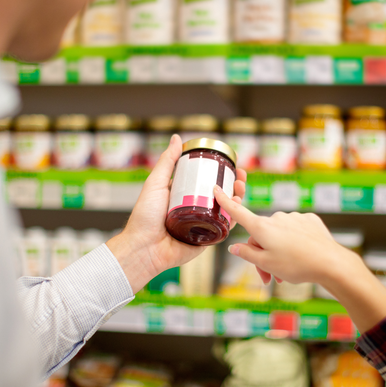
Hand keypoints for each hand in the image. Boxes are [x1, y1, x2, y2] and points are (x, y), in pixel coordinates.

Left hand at [107, 134, 246, 293]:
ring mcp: (202, 224)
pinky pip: (223, 228)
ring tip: (241, 189)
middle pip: (220, 194)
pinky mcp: (206, 239)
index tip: (232, 163)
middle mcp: (194, 208)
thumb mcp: (155, 184)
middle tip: (241, 176)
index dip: (221, 172)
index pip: (206, 180)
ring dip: (237, 198)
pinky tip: (238, 208)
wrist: (143, 248)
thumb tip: (177, 138)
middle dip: (234, 184)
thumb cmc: (144, 217)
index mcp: (183, 195)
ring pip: (225, 209)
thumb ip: (167, 162)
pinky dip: (234, 218)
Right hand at [212, 186, 346, 284]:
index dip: (225, 201)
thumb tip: (234, 247)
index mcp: (262, 227)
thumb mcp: (266, 263)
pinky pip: (294, 230)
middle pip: (260, 234)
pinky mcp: (309, 220)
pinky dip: (294, 243)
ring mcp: (294, 217)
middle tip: (269, 278)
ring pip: (278, 234)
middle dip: (261, 254)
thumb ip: (247, 254)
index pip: (238, 212)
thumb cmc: (296, 265)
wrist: (330, 263)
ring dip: (278, 251)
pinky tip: (302, 255)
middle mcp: (276, 218)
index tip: (216, 188)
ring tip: (286, 272)